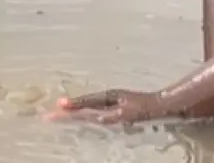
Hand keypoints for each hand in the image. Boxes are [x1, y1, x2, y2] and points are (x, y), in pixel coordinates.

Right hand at [46, 89, 167, 123]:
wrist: (162, 105)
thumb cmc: (146, 109)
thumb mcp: (127, 114)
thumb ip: (109, 116)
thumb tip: (94, 118)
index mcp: (109, 96)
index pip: (86, 102)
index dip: (73, 105)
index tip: (57, 107)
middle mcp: (109, 96)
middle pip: (84, 103)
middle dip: (68, 108)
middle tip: (51, 112)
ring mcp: (113, 100)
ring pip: (89, 105)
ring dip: (75, 108)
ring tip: (60, 111)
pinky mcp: (117, 105)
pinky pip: (96, 107)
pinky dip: (85, 109)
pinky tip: (83, 114)